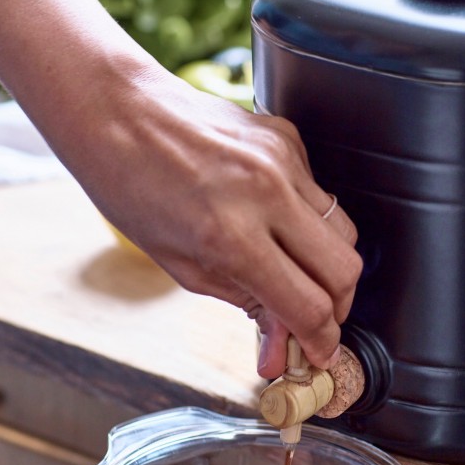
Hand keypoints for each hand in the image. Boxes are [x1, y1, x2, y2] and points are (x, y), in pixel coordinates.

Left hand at [0, 0, 362, 376]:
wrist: (119, 111)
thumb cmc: (132, 187)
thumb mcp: (182, 265)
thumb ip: (245, 302)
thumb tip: (281, 344)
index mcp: (230, 235)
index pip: (309, 306)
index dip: (321, 341)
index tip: (319, 352)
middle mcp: (267, 194)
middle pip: (346, 270)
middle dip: (339, 306)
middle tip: (315, 318)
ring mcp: (284, 160)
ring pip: (346, 231)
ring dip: (329, 264)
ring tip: (298, 271)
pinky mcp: (289, 138)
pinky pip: (322, 193)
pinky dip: (311, 219)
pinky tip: (280, 221)